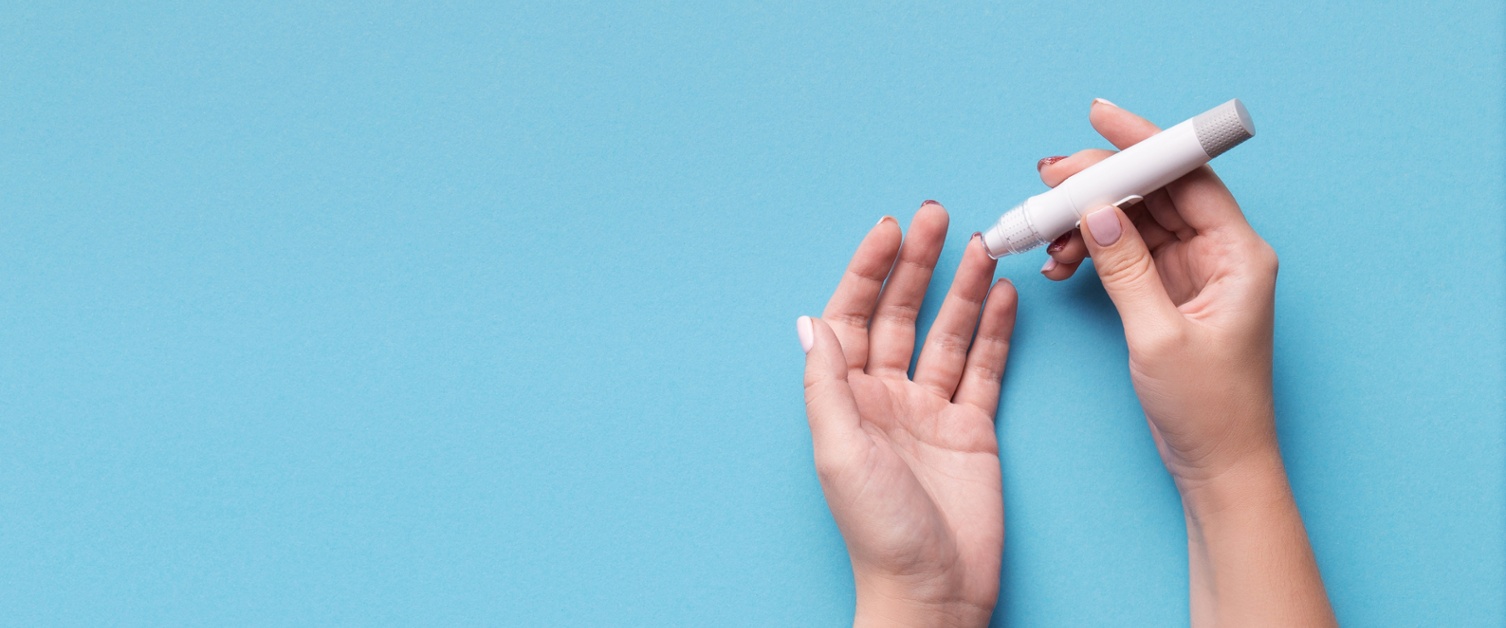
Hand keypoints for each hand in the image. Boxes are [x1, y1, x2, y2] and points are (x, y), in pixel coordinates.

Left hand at [798, 203, 1015, 627]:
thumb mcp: (839, 451)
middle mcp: (886, 397)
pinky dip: (996, 331)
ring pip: (947, 334)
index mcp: (847, 399)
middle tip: (937, 215)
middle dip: (917, 265)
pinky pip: (985, 368)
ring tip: (983, 245)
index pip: (853, 316)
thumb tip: (812, 322)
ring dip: (963, 289)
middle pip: (900, 314)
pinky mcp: (972, 429)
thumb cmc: (877, 531)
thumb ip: (828, 384)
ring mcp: (931, 411)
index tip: (890, 229)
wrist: (932, 589)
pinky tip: (1004, 296)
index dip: (868, 270)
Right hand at [1039, 99, 1333, 625]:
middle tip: (1048, 179)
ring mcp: (1195, 273)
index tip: (1099, 120)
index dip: (1142, 143)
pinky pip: (1126, 253)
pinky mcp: (1171, 292)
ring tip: (1045, 234)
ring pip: (1134, 220)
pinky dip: (1091, 251)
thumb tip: (1096, 212)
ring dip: (1087, 220)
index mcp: (1239, 255)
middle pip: (1156, 192)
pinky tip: (1061, 263)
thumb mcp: (1159, 336)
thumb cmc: (1209, 409)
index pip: (1188, 176)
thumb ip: (1127, 268)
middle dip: (1099, 181)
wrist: (1218, 465)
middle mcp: (1221, 254)